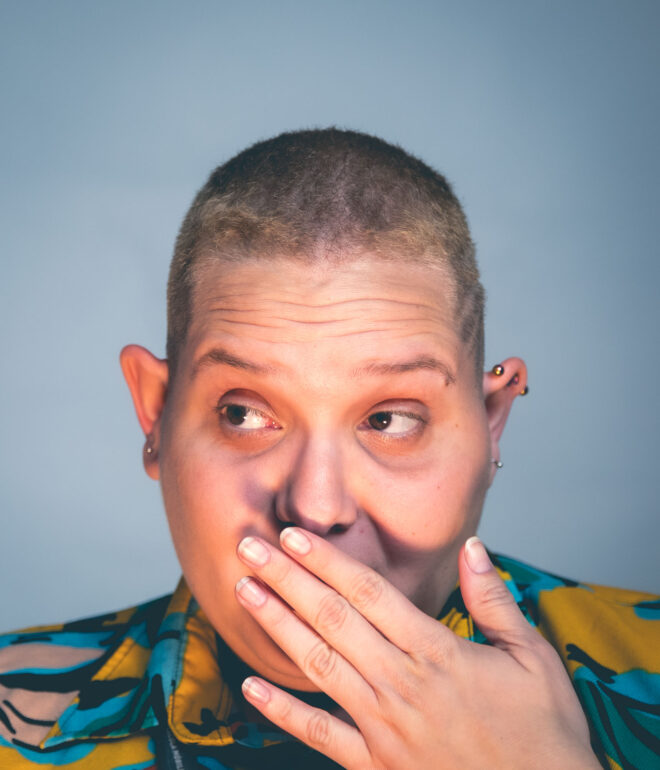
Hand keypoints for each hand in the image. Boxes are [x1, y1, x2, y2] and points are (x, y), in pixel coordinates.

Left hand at [234, 530, 599, 769]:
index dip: (327, 560)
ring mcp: (384, 727)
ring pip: (319, 664)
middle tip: (249, 548)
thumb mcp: (533, 657)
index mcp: (437, 652)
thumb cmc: (542, 732)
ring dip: (278, 625)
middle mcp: (402, 683)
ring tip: (245, 593)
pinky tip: (251, 687)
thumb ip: (494, 600)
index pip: (369, 592)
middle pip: (333, 618)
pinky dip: (283, 711)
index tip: (294, 535)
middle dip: (287, 579)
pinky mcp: (376, 766)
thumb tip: (473, 547)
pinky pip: (321, 735)